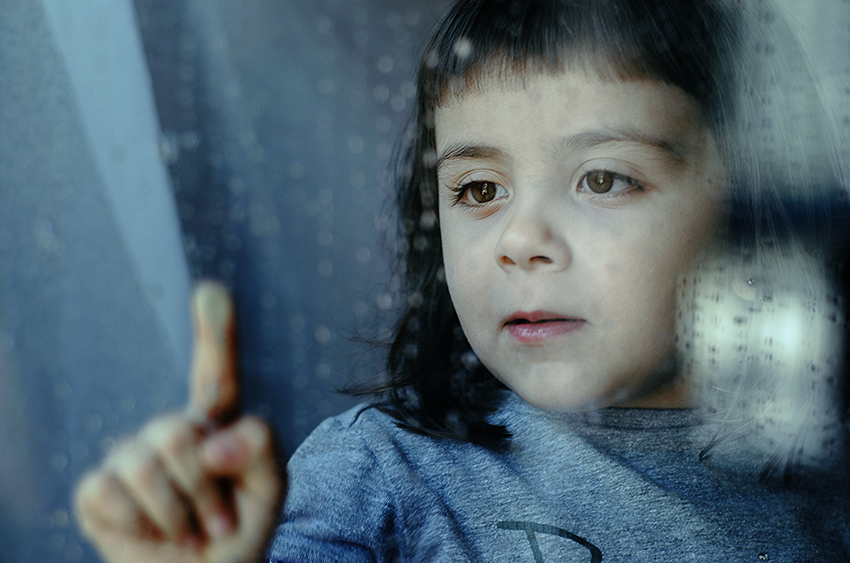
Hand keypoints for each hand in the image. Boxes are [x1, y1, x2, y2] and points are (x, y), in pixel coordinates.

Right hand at [74, 282, 281, 562]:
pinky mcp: (98, 491)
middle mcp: (170, 433)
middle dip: (204, 487)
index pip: (215, 375)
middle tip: (218, 522)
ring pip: (145, 462)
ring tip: (191, 533)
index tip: (212, 290)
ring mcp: (129, 458)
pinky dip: (141, 525)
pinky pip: (111, 491)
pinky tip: (152, 535)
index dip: (215, 333)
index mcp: (216, 427)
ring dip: (178, 512)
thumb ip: (262, 450)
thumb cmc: (239, 533)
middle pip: (178, 430)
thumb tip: (209, 438)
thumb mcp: (270, 491)